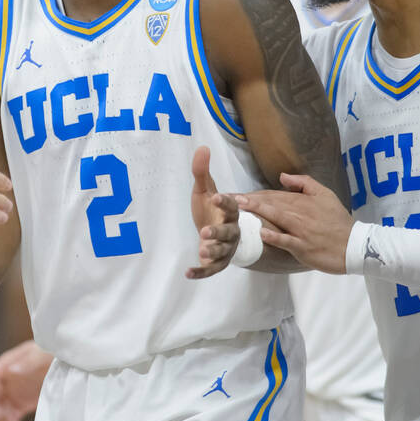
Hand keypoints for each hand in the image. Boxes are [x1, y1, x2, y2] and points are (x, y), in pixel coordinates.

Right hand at [0, 339, 51, 420]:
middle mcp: (8, 378)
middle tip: (2, 418)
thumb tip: (10, 370)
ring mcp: (14, 391)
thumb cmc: (53, 351)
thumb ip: (27, 362)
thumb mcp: (42, 353)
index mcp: (9, 363)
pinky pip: (10, 414)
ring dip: (1, 418)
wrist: (68, 360)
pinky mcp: (22, 402)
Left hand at [186, 146, 240, 278]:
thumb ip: (202, 172)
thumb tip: (202, 147)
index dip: (224, 202)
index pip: (230, 206)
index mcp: (229, 212)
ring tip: (203, 251)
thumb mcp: (204, 191)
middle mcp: (231, 231)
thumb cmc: (211, 210)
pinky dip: (201, 272)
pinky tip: (188, 273)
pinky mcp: (217, 263)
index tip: (216, 196)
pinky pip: (211, 270)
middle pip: (228, 233)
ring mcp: (225, 248)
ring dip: (213, 252)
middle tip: (205, 231)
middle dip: (218, 232)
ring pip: (222, 252)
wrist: (216, 233)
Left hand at [236, 172, 353, 273]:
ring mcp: (302, 231)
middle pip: (272, 204)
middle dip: (249, 200)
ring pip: (278, 218)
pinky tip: (262, 233)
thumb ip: (304, 183)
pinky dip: (276, 237)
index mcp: (303, 202)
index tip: (234, 194)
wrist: (356, 245)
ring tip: (240, 208)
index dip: (254, 194)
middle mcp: (300, 214)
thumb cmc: (338, 221)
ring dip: (258, 212)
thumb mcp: (325, 195)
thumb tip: (282, 175)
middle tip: (227, 197)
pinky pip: (288, 241)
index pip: (274, 195)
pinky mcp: (304, 247)